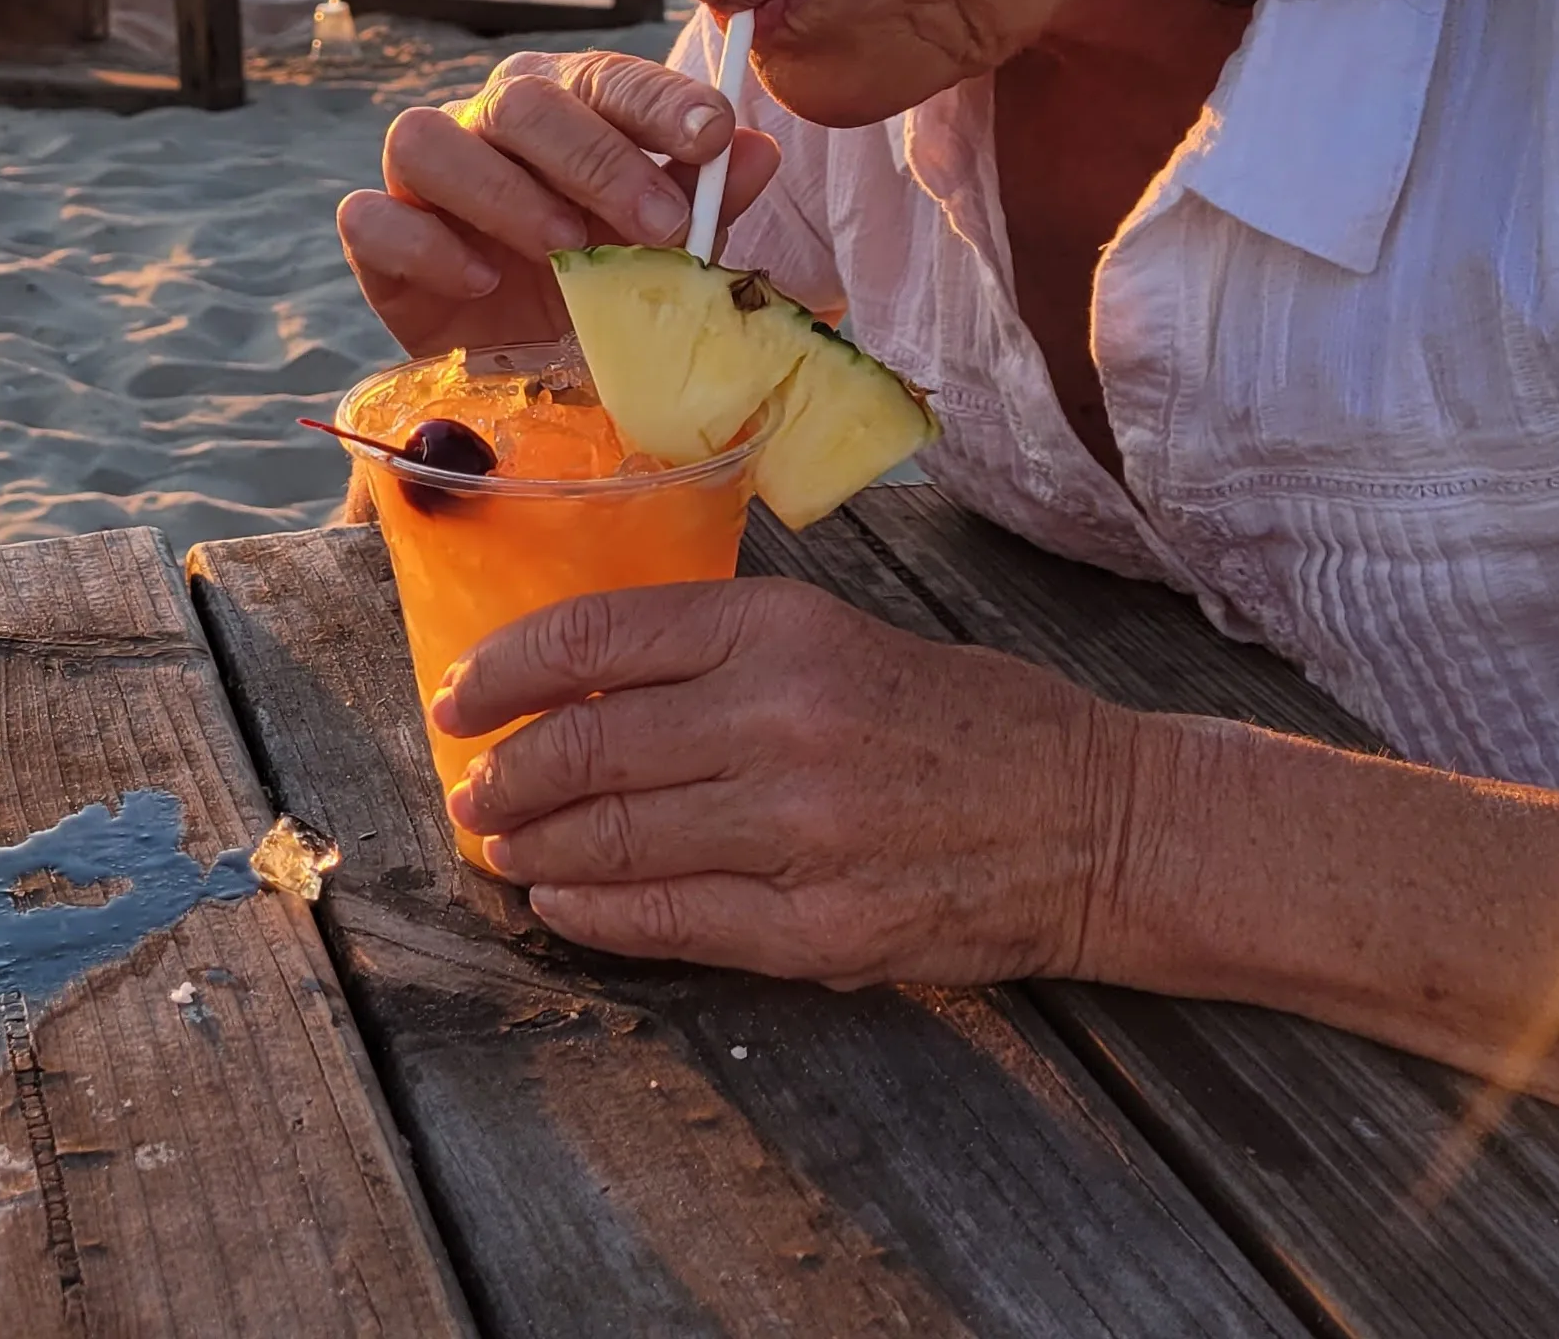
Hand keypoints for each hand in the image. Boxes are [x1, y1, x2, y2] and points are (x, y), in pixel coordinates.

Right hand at [337, 49, 781, 355]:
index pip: (604, 75)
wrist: (533, 369)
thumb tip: (756, 150)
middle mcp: (489, 126)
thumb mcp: (664, 247)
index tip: (712, 136)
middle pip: (518, 99)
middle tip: (657, 225)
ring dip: (502, 192)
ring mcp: (426, 181)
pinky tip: (483, 281)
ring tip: (562, 248)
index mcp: (567, 106)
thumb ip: (707, 198)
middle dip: (595, 159)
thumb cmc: (604, 284)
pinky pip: (371, 217)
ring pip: (424, 138)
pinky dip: (425, 246)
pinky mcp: (379, 241)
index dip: (658, 99)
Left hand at [432, 578, 1151, 987]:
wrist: (1095, 822)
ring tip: (503, 845)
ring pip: (613, 836)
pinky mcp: (815, 929)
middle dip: (506, 771)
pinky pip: (669, 921)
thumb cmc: (973, 722)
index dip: (508, 667)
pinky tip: (562, 901)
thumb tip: (591, 684)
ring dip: (535, 845)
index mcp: (784, 629)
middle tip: (470, 786)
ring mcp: (795, 830)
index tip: (463, 695)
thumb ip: (726, 658)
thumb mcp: (847, 639)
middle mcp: (779, 718)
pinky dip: (595, 913)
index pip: (600, 635)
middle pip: (588, 743)